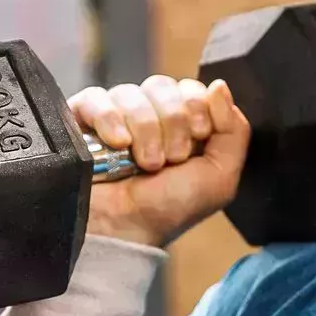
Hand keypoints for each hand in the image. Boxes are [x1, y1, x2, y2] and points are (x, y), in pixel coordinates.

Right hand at [71, 76, 249, 246]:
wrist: (123, 230)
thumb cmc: (168, 209)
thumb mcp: (219, 177)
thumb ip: (234, 130)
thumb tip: (219, 86)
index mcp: (181, 125)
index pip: (190, 88)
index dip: (196, 106)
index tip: (198, 136)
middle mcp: (148, 117)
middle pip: (162, 85)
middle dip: (173, 122)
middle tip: (171, 159)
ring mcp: (114, 117)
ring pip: (131, 92)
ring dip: (146, 129)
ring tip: (144, 163)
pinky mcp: (82, 120)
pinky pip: (97, 98)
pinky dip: (110, 118)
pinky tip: (118, 144)